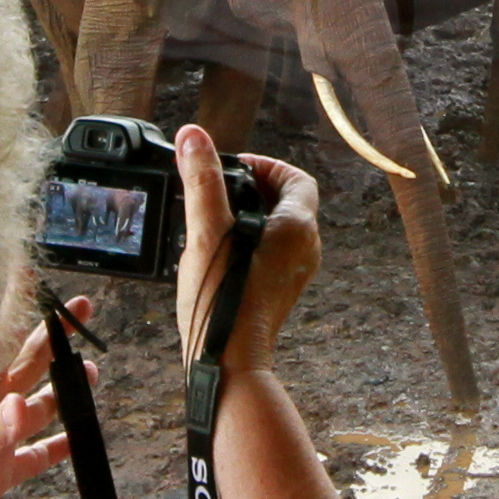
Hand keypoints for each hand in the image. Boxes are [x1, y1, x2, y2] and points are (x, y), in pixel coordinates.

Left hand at [0, 302, 71, 498]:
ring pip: (38, 406)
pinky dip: (56, 448)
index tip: (28, 267)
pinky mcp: (1, 472)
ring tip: (90, 371)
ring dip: (64, 390)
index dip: (16, 302)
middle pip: (28, 362)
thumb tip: (21, 406)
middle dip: (56, 337)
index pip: (1, 337)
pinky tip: (74, 439)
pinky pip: (35, 456)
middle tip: (83, 307)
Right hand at [172, 124, 321, 374]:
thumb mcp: (207, 231)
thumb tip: (193, 137)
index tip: (234, 166)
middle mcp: (305, 249)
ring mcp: (293, 274)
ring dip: (249, 215)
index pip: (296, 178)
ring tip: (213, 218)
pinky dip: (248, 242)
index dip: (267, 165)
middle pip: (287, 201)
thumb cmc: (224, 300)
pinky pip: (269, 254)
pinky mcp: (277, 293)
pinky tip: (217, 252)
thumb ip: (202, 180)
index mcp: (298, 227)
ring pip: (278, 229)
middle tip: (219, 188)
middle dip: (254, 188)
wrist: (228, 362)